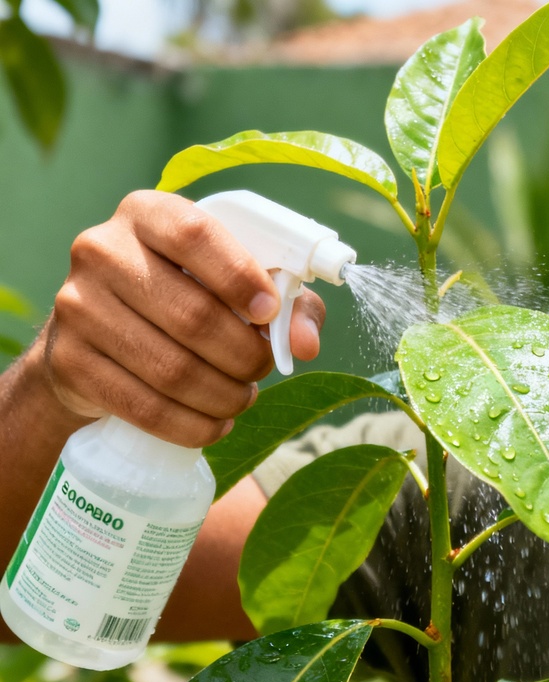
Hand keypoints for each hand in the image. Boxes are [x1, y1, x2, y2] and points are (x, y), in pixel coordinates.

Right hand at [38, 190, 326, 446]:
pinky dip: (193, 425)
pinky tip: (216, 424)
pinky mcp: (68, 361)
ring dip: (225, 395)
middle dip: (245, 355)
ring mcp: (76, 306)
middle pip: (193, 315)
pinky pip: (144, 407)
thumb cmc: (186, 297)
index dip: (240, 277)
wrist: (96, 338)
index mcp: (147, 213)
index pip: (194, 235)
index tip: (269, 312)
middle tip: (262, 368)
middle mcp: (102, 250)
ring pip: (172, 369)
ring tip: (243, 397)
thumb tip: (305, 343)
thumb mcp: (239, 284)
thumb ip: (288, 303)